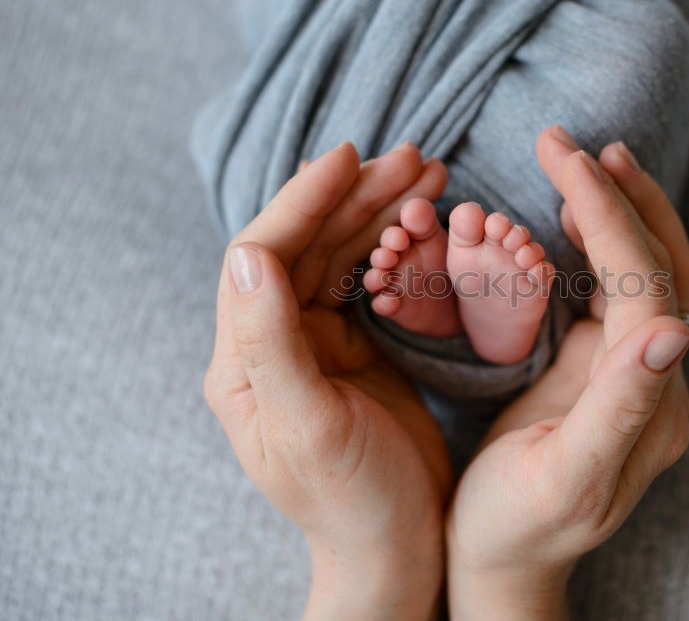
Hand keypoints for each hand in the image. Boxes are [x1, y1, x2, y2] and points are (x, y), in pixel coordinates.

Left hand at [203, 142, 450, 620]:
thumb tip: (246, 254)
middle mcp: (272, 343)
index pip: (264, 256)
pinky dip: (395, 247)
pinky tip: (422, 222)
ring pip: (340, 256)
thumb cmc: (351, 500)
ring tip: (427, 173)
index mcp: (244, 360)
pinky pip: (369, 282)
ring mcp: (314, 345)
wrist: (397, 548)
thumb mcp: (308, 427)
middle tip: (411, 157)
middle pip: (307, 245)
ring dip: (379, 212)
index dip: (302, 201)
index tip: (348, 158)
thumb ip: (270, 342)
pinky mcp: (354, 351)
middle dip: (355, 196)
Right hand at [446, 126, 688, 619]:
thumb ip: (621, 406)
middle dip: (627, 198)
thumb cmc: (517, 526)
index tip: (566, 158)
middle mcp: (655, 383)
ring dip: (624, 214)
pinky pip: (616, 292)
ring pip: (650, 275)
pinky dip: (600, 245)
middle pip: (667, 269)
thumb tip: (673, 330)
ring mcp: (633, 375)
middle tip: (578, 146)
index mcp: (648, 403)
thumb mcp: (565, 476)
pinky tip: (573, 220)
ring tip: (586, 165)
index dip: (610, 215)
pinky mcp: (604, 373)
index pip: (644, 285)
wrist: (505, 564)